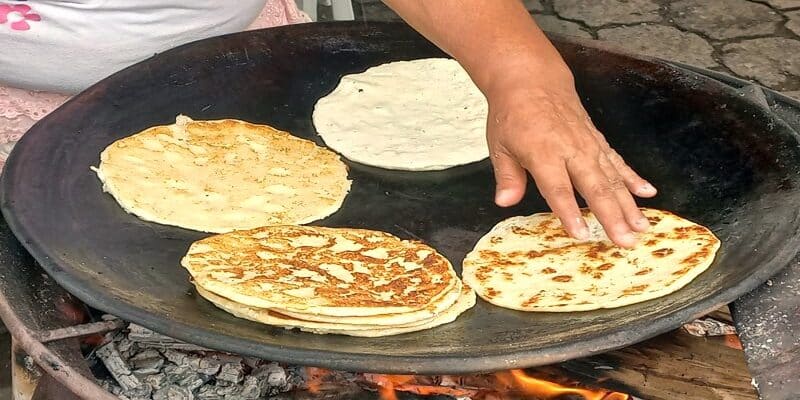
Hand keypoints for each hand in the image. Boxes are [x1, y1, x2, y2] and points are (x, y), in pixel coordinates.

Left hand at [484, 66, 656, 247]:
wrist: (531, 79)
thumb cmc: (512, 114)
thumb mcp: (499, 146)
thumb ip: (507, 177)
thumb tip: (504, 202)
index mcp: (543, 152)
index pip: (558, 188)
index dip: (570, 212)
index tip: (582, 234)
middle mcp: (570, 148)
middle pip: (595, 187)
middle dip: (612, 216)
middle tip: (626, 242)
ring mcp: (587, 144)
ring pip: (612, 178)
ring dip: (628, 205)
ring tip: (642, 228)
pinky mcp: (596, 140)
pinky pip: (618, 161)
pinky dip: (633, 178)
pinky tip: (647, 193)